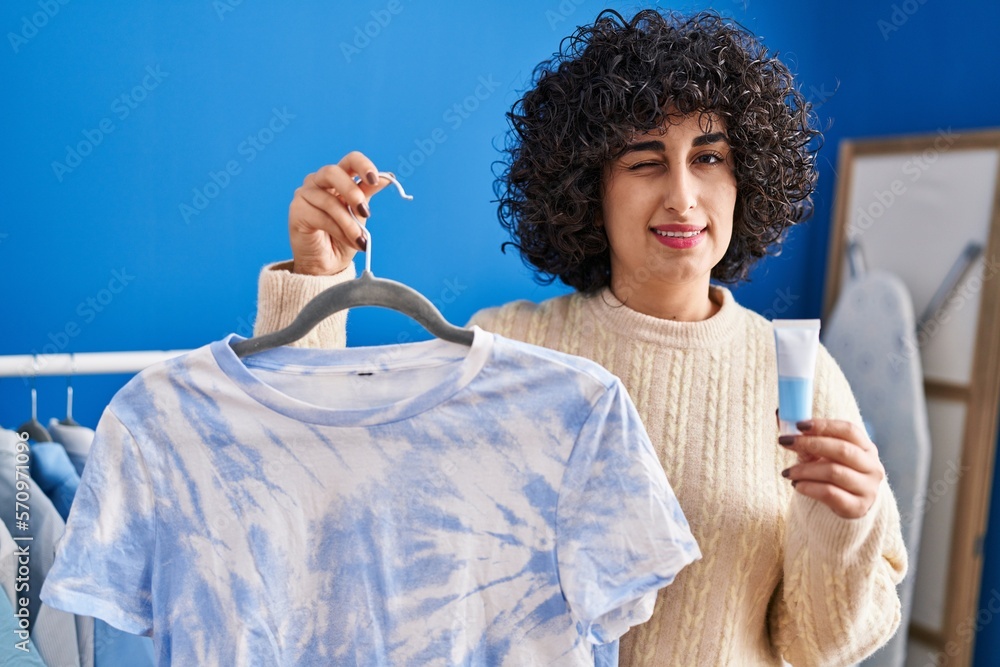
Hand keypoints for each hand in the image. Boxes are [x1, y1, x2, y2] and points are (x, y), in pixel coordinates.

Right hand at [288, 151, 393, 275]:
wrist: (328, 265)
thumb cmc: (343, 237)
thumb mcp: (360, 214)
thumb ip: (367, 193)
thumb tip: (388, 177)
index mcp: (337, 178)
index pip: (349, 160)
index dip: (363, 166)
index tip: (375, 180)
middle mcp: (318, 181)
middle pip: (332, 172)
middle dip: (351, 191)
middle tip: (365, 211)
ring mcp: (304, 194)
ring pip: (329, 201)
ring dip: (349, 223)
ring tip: (361, 239)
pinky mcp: (297, 211)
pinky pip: (321, 217)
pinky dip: (339, 231)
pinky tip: (349, 242)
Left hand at [778, 419, 884, 518]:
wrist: (846, 505)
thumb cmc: (831, 471)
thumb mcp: (821, 454)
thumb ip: (806, 437)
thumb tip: (781, 415)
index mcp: (866, 447)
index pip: (848, 430)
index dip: (824, 425)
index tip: (798, 424)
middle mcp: (872, 466)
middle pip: (842, 449)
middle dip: (810, 443)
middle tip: (784, 442)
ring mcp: (867, 488)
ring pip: (834, 472)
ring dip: (805, 469)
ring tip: (787, 472)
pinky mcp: (857, 507)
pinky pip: (830, 494)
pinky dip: (809, 487)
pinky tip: (797, 485)